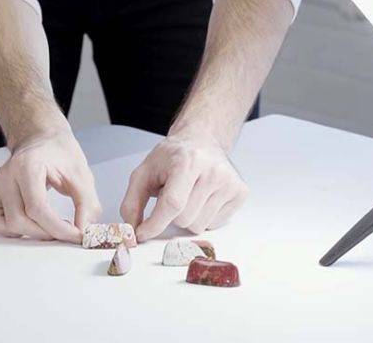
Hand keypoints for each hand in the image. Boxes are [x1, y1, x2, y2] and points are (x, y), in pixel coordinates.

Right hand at [0, 128, 100, 242]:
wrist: (41, 138)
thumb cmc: (58, 152)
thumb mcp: (80, 172)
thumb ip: (86, 201)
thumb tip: (84, 228)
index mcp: (27, 166)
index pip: (37, 207)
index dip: (57, 227)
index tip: (75, 234)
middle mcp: (5, 176)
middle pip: (17, 219)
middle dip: (44, 233)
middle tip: (65, 231)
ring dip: (21, 232)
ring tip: (44, 226)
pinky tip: (18, 225)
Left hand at [120, 134, 248, 240]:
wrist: (201, 140)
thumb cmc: (173, 157)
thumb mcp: (144, 172)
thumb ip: (132, 202)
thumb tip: (133, 232)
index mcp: (188, 161)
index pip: (172, 204)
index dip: (155, 224)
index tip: (142, 233)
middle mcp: (213, 171)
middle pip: (184, 218)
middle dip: (171, 215)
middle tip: (173, 194)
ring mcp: (229, 182)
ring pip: (199, 226)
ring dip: (187, 217)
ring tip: (188, 194)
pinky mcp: (240, 192)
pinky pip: (214, 224)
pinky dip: (203, 216)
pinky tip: (202, 197)